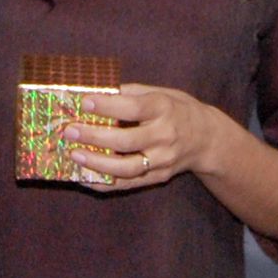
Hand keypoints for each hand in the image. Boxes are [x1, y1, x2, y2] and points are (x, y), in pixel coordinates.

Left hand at [60, 82, 229, 189]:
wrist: (208, 139)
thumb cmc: (177, 110)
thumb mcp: (160, 93)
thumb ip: (130, 93)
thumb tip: (95, 92)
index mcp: (164, 109)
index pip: (134, 108)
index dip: (107, 105)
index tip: (84, 102)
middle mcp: (165, 136)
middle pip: (126, 141)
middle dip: (94, 136)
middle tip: (70, 131)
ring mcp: (163, 161)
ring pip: (127, 168)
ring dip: (97, 163)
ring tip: (74, 154)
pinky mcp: (158, 177)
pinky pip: (128, 184)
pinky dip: (104, 183)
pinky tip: (83, 177)